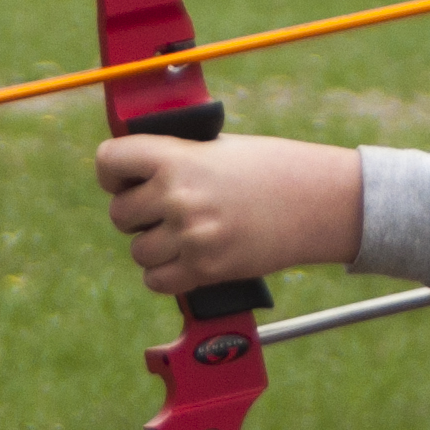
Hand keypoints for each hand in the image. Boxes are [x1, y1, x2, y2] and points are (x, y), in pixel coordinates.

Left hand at [95, 133, 361, 296]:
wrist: (319, 201)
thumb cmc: (272, 169)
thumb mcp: (218, 149)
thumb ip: (175, 160)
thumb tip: (132, 177)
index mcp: (177, 157)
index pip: (110, 161)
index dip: (114, 172)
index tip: (125, 178)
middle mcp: (178, 196)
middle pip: (120, 213)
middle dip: (137, 214)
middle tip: (165, 209)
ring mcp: (191, 236)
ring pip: (139, 251)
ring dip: (154, 246)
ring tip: (183, 234)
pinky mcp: (206, 270)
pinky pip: (156, 280)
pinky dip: (166, 274)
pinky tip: (187, 258)